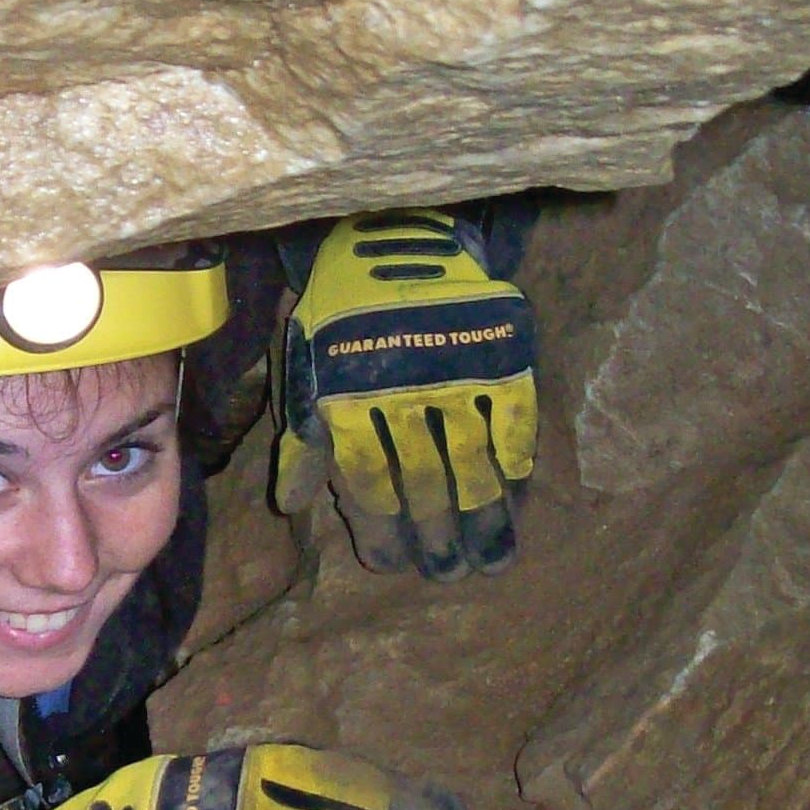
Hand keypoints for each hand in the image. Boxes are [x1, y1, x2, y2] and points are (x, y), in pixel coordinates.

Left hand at [275, 210, 537, 575]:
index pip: (366, 483)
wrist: (397, 236)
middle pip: (423, 484)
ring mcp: (455, 373)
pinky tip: (516, 491)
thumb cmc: (340, 313)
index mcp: (348, 397)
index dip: (380, 531)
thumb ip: (303, 438)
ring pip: (471, 464)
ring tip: (492, 558)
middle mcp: (401, 391)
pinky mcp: (500, 354)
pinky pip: (513, 422)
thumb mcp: (305, 368)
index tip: (393, 566)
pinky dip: (515, 460)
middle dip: (436, 538)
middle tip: (449, 572)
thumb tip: (294, 506)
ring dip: (483, 518)